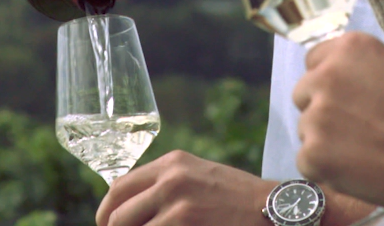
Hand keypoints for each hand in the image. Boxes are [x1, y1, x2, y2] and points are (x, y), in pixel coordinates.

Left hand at [97, 151, 276, 225]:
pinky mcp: (182, 221)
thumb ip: (168, 186)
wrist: (276, 209)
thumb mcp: (201, 179)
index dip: (107, 212)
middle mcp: (170, 176)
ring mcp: (176, 199)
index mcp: (172, 163)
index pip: (119, 187)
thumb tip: (133, 209)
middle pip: (117, 212)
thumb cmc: (240, 200)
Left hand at [293, 32, 383, 211]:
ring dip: (325, 140)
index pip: (315, 59)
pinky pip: (308, 161)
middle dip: (322, 108)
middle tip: (353, 129)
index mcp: (349, 49)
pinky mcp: (312, 154)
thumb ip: (369, 67)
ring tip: (362, 153)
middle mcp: (325, 76)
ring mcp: (315, 116)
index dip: (330, 80)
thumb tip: (355, 76)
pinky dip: (326, 170)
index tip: (345, 98)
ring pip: (306, 128)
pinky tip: (356, 171)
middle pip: (304, 92)